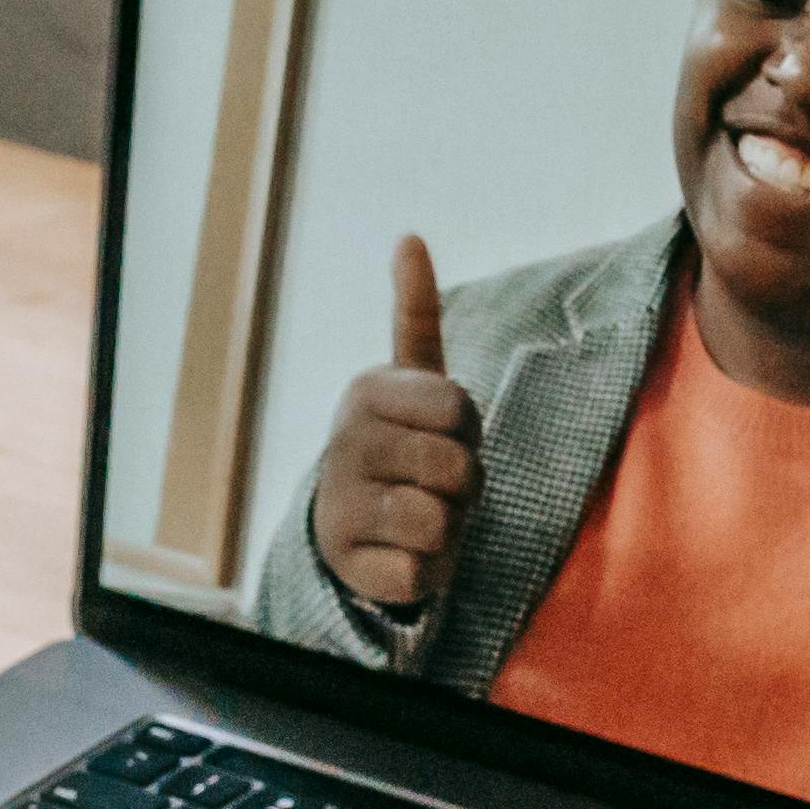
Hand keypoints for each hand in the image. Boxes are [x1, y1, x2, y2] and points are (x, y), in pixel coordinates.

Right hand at [306, 235, 479, 616]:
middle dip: (464, 483)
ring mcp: (340, 505)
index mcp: (367, 391)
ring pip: (442, 523)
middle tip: (433, 483)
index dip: (469, 429)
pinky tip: (398, 556)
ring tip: (419, 519)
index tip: (442, 432)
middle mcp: (344, 443)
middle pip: (459, 467)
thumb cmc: (400, 448)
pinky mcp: (348, 565)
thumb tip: (409, 235)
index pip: (460, 408)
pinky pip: (424, 573)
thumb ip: (414, 314)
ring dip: (449, 529)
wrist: (348, 528)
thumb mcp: (410, 383)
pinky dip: (427, 572)